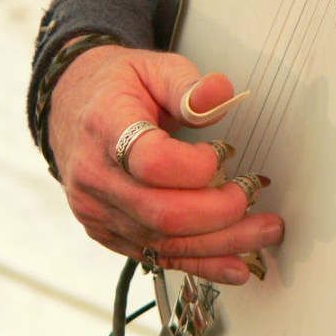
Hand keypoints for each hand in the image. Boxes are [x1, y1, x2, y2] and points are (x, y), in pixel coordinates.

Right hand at [48, 45, 283, 282]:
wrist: (71, 107)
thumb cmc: (116, 87)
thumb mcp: (154, 68)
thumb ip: (188, 85)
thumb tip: (219, 95)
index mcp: (105, 128)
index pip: (151, 162)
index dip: (196, 167)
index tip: (222, 153)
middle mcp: (96, 177)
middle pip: (162, 213)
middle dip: (220, 212)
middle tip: (254, 193)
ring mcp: (99, 211)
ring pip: (165, 242)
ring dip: (223, 242)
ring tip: (264, 231)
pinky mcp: (109, 233)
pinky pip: (158, 256)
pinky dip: (202, 264)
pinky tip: (235, 266)